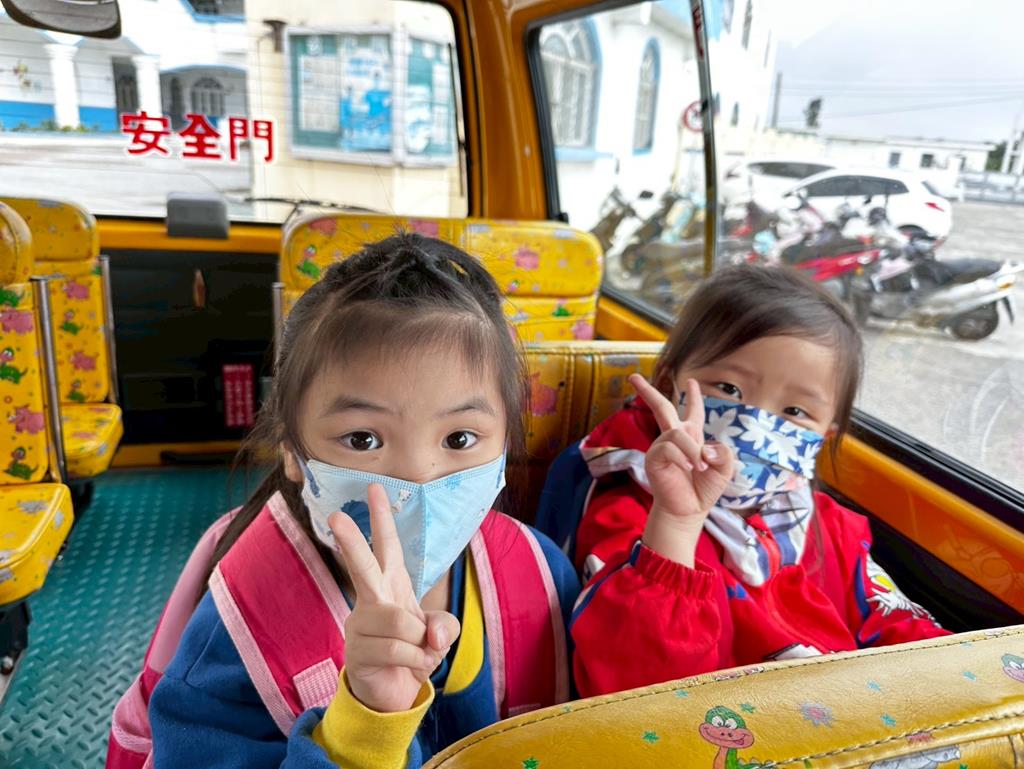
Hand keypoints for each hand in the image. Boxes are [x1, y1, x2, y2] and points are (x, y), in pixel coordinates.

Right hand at [330, 483, 459, 712]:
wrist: (394, 694)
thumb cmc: (414, 652)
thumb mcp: (439, 634)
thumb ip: (444, 627)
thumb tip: (430, 634)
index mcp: (391, 585)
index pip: (387, 546)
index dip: (382, 518)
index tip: (375, 488)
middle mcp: (370, 600)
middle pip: (362, 566)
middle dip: (350, 540)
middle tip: (336, 515)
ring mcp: (358, 625)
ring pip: (398, 621)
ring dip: (420, 641)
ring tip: (419, 653)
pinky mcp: (355, 652)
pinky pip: (396, 651)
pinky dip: (415, 662)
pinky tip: (409, 668)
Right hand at [629, 374, 733, 566]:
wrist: (689, 510)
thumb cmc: (705, 489)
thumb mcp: (724, 467)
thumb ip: (722, 451)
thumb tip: (703, 448)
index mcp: (692, 437)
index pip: (693, 411)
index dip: (694, 397)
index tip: (691, 382)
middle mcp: (673, 437)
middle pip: (660, 406)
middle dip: (647, 391)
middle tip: (632, 376)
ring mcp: (661, 446)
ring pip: (677, 434)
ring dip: (692, 451)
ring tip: (700, 469)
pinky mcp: (654, 457)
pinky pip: (669, 447)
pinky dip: (683, 458)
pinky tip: (687, 470)